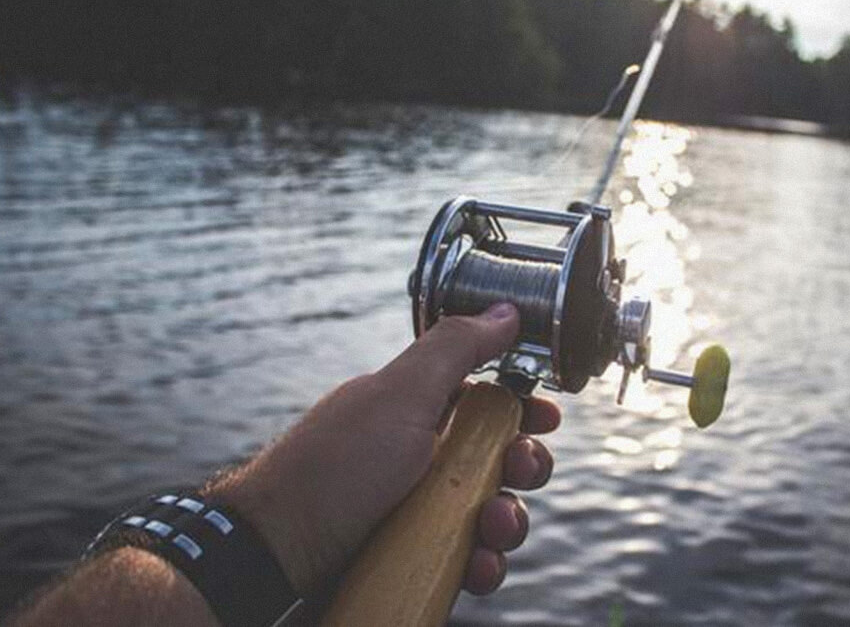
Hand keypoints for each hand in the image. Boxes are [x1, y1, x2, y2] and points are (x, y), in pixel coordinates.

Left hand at [204, 303, 559, 595]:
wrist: (276, 553)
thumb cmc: (335, 468)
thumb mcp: (400, 395)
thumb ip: (456, 349)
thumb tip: (506, 310)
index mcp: (418, 410)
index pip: (486, 400)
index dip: (522, 407)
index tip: (546, 417)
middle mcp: (421, 457)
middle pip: (499, 458)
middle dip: (524, 466)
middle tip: (520, 470)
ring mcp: (418, 509)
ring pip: (491, 512)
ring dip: (508, 521)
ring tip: (492, 530)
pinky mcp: (416, 556)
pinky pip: (467, 558)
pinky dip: (480, 563)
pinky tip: (473, 566)